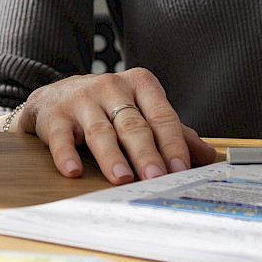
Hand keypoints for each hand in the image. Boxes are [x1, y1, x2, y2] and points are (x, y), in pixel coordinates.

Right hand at [15, 68, 214, 183]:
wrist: (54, 96)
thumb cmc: (106, 106)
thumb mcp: (140, 110)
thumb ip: (172, 131)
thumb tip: (207, 155)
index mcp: (139, 84)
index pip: (161, 115)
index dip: (172, 143)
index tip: (181, 168)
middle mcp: (111, 87)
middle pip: (133, 124)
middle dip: (146, 153)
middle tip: (156, 177)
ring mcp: (81, 100)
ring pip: (101, 131)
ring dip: (111, 156)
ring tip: (122, 177)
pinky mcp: (54, 115)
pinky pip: (61, 137)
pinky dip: (66, 154)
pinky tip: (73, 170)